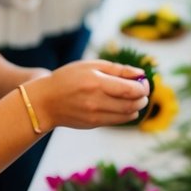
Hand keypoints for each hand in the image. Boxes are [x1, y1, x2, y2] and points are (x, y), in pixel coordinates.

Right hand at [26, 59, 149, 130]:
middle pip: (132, 103)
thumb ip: (118, 69)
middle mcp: (96, 101)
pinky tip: (126, 107)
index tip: (144, 82)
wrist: (46, 101)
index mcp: (96, 82)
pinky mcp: (94, 124)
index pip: (130, 89)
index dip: (143, 87)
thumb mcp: (91, 66)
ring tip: (136, 99)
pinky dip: (128, 114)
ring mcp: (95, 115)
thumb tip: (141, 74)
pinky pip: (119, 120)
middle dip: (142, 97)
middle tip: (143, 91)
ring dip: (137, 107)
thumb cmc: (69, 78)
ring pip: (128, 114)